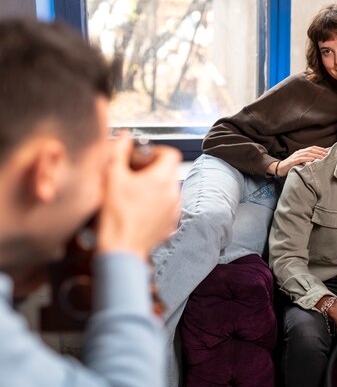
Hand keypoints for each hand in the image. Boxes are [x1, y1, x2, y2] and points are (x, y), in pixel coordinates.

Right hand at [96, 137, 180, 259]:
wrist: (122, 249)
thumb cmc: (116, 215)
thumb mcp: (112, 178)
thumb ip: (118, 152)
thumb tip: (123, 137)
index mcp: (162, 179)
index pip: (171, 154)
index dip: (157, 151)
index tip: (144, 157)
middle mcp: (174, 193)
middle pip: (170, 171)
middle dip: (153, 169)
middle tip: (134, 174)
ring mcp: (175, 210)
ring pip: (169, 189)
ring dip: (155, 187)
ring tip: (135, 193)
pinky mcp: (171, 224)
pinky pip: (168, 207)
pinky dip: (157, 204)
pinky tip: (138, 209)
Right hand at [270, 146, 328, 176]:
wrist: (280, 168)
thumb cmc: (291, 166)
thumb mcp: (300, 161)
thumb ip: (307, 159)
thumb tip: (317, 160)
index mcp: (301, 151)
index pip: (312, 148)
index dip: (320, 149)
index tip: (327, 151)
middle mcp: (299, 152)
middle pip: (311, 150)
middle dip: (320, 151)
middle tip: (327, 154)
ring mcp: (296, 156)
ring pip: (308, 154)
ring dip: (316, 155)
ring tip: (322, 157)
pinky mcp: (293, 161)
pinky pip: (301, 159)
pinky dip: (308, 159)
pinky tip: (313, 160)